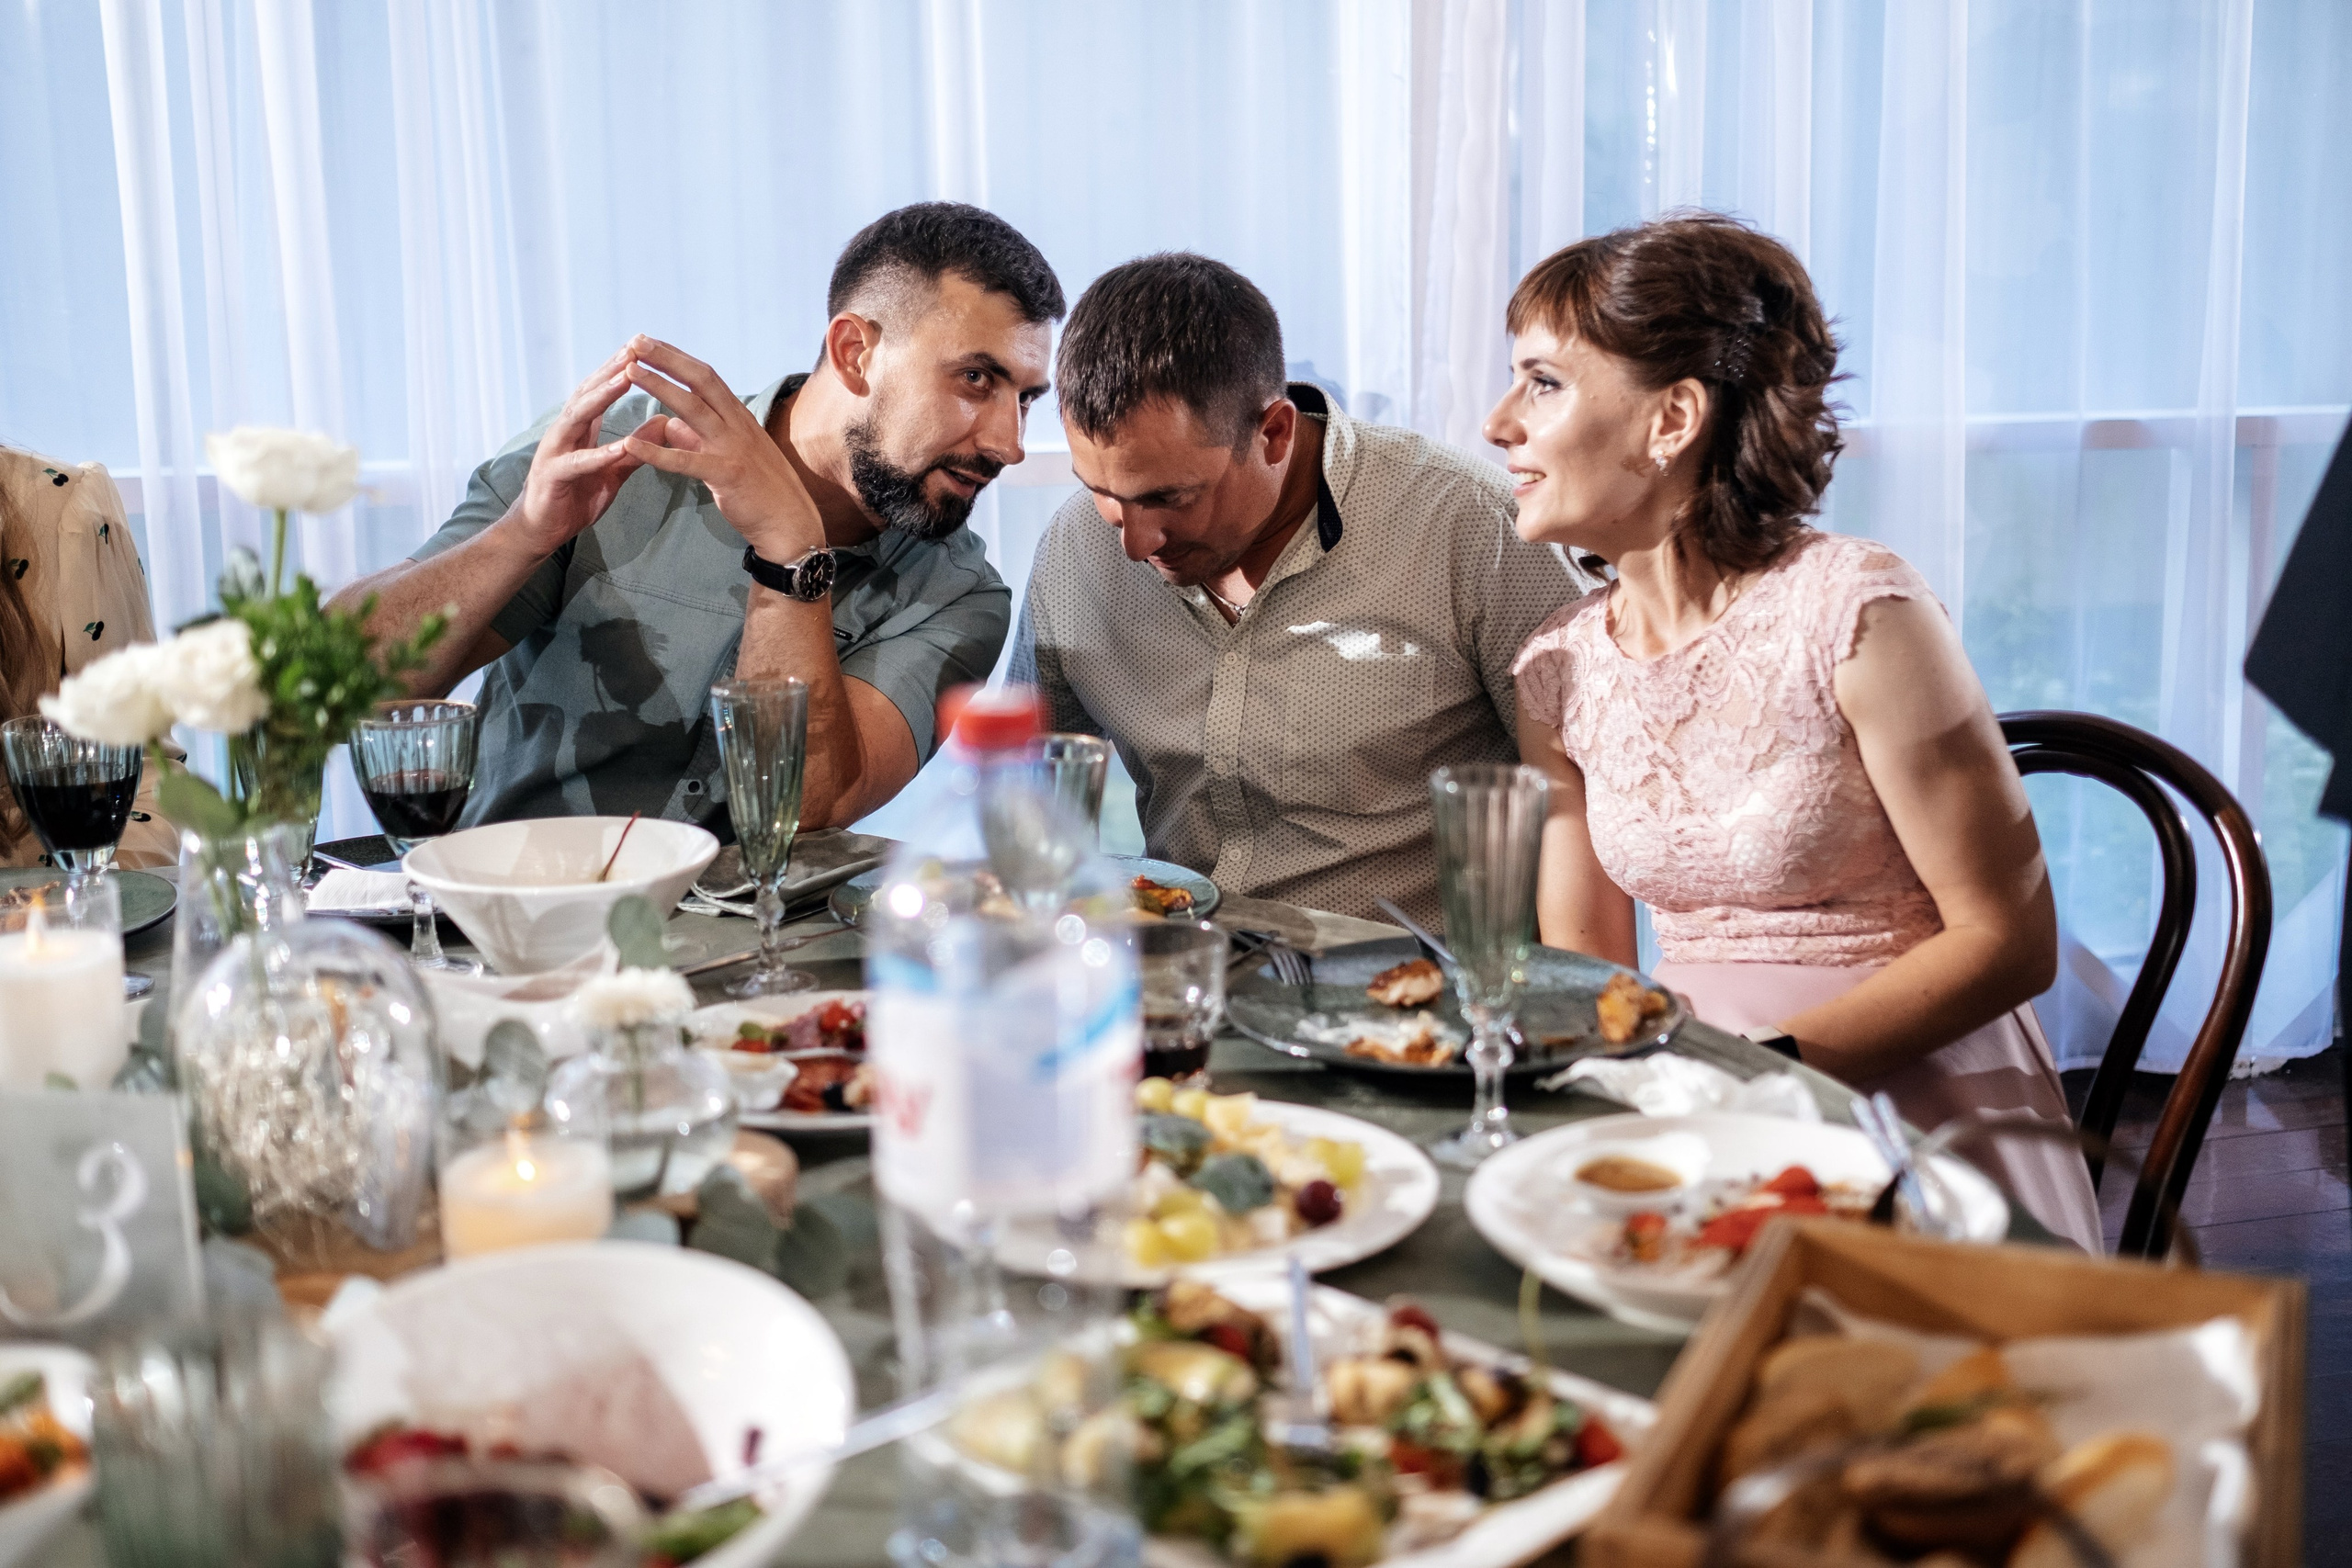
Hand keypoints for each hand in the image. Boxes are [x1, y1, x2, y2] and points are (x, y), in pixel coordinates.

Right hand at [508, 343, 660, 555]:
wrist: (541, 531)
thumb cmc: (575, 498)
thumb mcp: (613, 470)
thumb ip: (636, 448)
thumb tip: (664, 423)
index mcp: (579, 429)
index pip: (599, 391)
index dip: (619, 369)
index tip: (643, 348)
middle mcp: (564, 433)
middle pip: (587, 393)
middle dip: (611, 370)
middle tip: (634, 348)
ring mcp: (554, 452)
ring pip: (578, 417)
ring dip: (602, 397)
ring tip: (626, 379)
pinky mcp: (552, 477)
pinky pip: (578, 463)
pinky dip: (599, 454)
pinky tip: (620, 446)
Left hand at [617, 336, 826, 559]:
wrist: (791, 524)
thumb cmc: (761, 491)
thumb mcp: (729, 455)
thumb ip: (698, 438)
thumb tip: (670, 424)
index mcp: (738, 418)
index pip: (706, 377)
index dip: (676, 358)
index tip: (650, 343)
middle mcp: (737, 425)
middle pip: (700, 380)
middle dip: (666, 358)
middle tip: (636, 341)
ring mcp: (734, 448)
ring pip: (693, 409)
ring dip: (659, 387)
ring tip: (629, 371)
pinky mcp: (728, 476)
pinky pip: (687, 461)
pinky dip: (657, 453)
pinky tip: (631, 445)